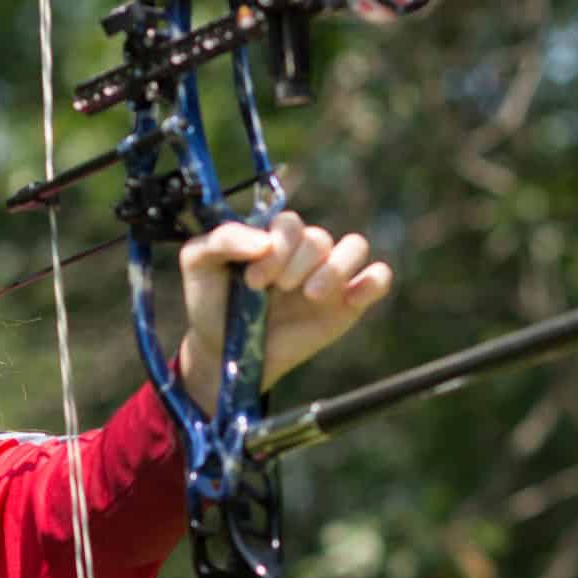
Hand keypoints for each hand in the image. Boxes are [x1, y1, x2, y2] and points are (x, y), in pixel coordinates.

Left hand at [176, 213, 391, 406]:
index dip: (277, 247)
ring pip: (355, 246)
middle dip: (296, 264)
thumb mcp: (199, 263)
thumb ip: (222, 239)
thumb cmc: (213, 303)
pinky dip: (372, 281)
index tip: (253, 281)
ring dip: (333, 269)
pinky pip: (378, 278)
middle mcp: (304, 252)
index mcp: (274, 238)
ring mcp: (329, 276)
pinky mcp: (348, 304)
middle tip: (276, 290)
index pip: (290, 223)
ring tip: (310, 295)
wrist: (227, 353)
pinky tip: (350, 298)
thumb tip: (263, 240)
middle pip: (319, 238)